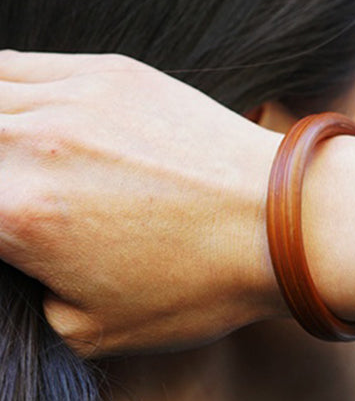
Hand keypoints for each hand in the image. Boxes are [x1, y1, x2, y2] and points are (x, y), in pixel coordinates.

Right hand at [0, 51, 281, 355]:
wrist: (281, 224)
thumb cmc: (202, 285)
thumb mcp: (97, 332)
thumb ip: (26, 307)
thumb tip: (14, 276)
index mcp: (15, 214)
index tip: (8, 235)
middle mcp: (30, 144)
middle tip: (16, 203)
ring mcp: (71, 98)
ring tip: (21, 168)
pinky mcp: (108, 74)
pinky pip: (23, 68)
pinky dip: (10, 94)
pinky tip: (30, 122)